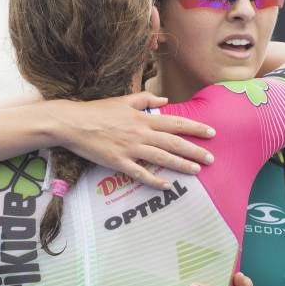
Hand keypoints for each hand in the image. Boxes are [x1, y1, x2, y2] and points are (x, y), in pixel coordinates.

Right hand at [53, 93, 216, 189]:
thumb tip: (165, 100)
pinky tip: (167, 185)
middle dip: (195, 151)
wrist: (73, 123)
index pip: (175, 123)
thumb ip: (145, 99)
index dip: (195, 127)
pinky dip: (154, 180)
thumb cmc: (97, 110)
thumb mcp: (123, 100)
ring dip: (181, 165)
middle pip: (174, 143)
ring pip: (162, 158)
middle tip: (211, 158)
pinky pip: (140, 173)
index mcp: (143, 118)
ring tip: (197, 170)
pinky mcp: (118, 162)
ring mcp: (130, 149)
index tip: (211, 132)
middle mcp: (140, 134)